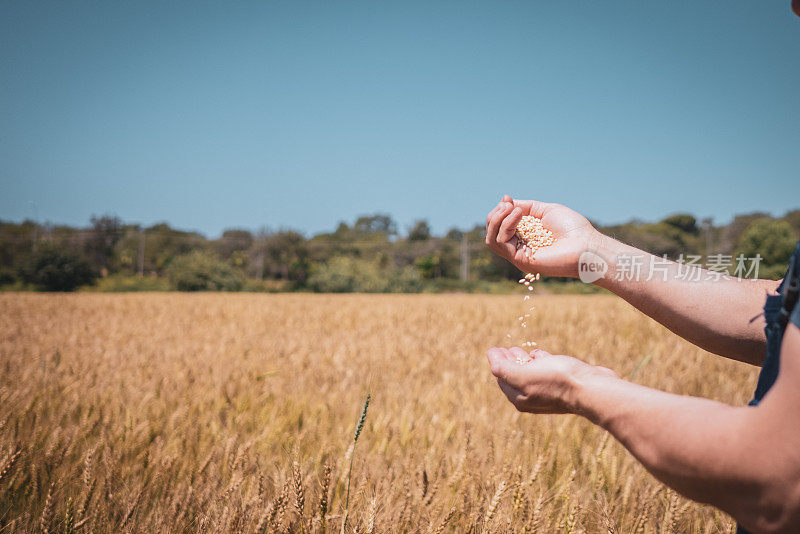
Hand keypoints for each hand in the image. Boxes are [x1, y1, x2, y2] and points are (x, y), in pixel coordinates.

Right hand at [485, 195, 600, 277]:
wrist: (586, 245)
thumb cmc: (573, 229)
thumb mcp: (545, 210)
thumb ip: (525, 206)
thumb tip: (505, 201)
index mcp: (525, 236)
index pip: (500, 225)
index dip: (500, 211)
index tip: (507, 199)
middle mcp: (520, 246)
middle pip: (492, 232)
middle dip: (495, 214)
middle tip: (507, 205)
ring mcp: (519, 255)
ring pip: (492, 239)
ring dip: (497, 219)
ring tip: (513, 210)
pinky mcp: (520, 260)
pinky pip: (502, 241)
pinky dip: (507, 224)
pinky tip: (519, 215)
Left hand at [486, 347, 617, 413]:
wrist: (592, 388)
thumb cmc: (557, 380)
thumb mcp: (524, 375)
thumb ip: (505, 369)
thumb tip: (492, 358)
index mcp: (520, 398)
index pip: (503, 378)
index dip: (498, 362)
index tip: (495, 349)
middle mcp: (533, 398)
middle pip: (516, 377)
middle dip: (510, 362)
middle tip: (507, 349)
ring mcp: (550, 391)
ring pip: (533, 373)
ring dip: (525, 361)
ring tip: (521, 350)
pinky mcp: (565, 383)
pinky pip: (549, 371)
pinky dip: (542, 362)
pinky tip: (539, 354)